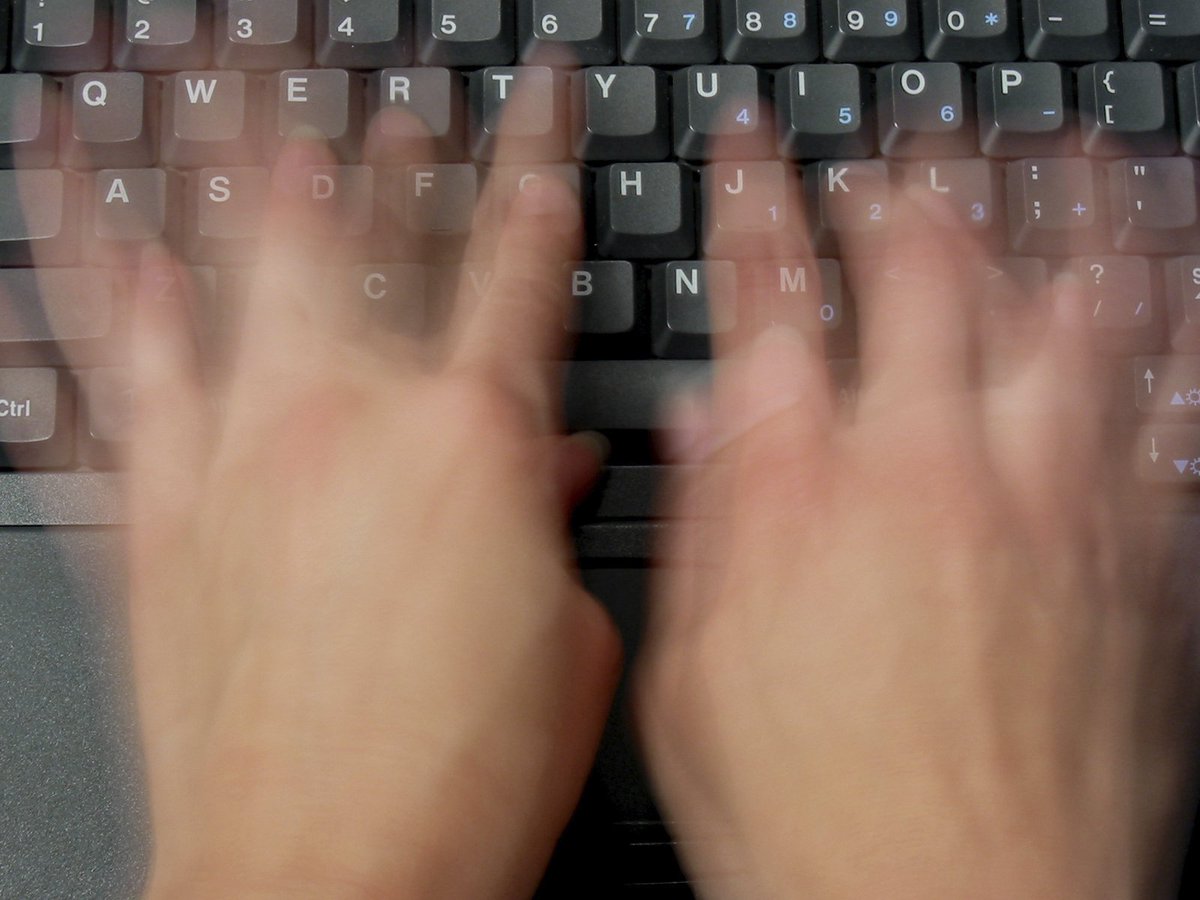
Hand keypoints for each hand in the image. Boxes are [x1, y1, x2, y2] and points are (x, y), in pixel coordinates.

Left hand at [125, 130, 618, 898]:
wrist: (324, 884)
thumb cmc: (465, 781)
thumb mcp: (571, 639)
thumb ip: (553, 520)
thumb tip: (554, 459)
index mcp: (477, 439)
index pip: (519, 259)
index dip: (535, 164)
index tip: (535, 105)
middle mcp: (351, 419)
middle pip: (373, 236)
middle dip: (397, 153)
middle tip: (404, 106)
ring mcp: (242, 453)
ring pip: (238, 264)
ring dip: (249, 169)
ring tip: (242, 92)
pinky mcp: (159, 514)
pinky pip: (125, 371)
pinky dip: (113, 290)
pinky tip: (113, 235)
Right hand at [637, 175, 1199, 897]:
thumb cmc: (814, 822)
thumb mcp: (694, 678)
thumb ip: (705, 529)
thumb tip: (706, 421)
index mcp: (801, 494)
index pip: (765, 299)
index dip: (753, 198)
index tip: (751, 138)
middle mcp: (927, 471)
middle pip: (918, 274)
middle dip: (899, 184)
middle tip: (893, 142)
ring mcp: (1047, 502)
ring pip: (1064, 306)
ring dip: (1054, 212)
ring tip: (1052, 148)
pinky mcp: (1139, 558)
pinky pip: (1171, 403)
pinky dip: (1174, 319)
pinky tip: (1175, 268)